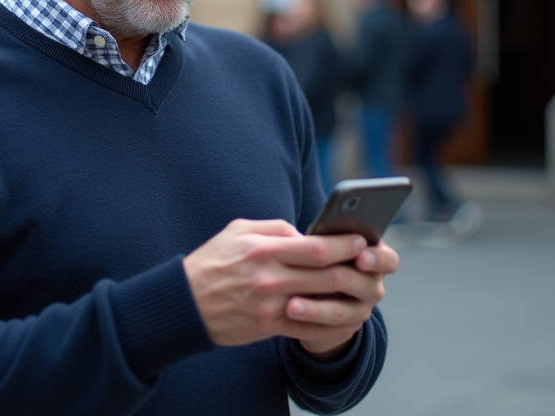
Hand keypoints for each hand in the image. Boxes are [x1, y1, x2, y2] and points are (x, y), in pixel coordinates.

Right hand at [182, 219, 398, 353]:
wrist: (184, 304)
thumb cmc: (213, 262)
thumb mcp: (237, 231)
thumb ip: (274, 228)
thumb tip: (305, 233)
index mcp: (263, 249)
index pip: (316, 247)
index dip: (345, 245)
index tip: (361, 241)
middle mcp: (268, 278)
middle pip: (326, 275)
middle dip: (353, 270)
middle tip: (370, 265)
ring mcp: (269, 305)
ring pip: (321, 301)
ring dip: (346, 296)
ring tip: (360, 287)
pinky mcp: (267, 326)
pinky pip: (306, 326)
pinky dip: (327, 320)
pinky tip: (340, 312)